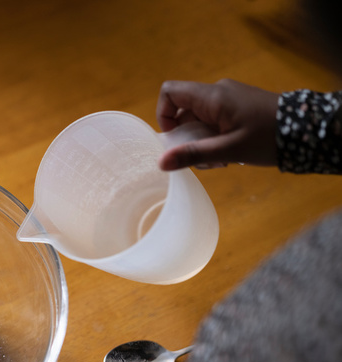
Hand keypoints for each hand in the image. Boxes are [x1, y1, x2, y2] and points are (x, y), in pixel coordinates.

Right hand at [156, 79, 278, 170]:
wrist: (308, 131)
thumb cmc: (268, 138)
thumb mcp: (229, 151)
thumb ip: (194, 154)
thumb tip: (160, 162)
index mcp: (213, 97)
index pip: (170, 92)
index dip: (164, 115)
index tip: (175, 138)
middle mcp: (218, 92)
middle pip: (184, 111)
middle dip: (187, 138)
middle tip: (203, 159)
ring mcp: (229, 98)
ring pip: (198, 119)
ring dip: (201, 142)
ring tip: (220, 160)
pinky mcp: (237, 107)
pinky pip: (213, 120)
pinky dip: (213, 138)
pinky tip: (228, 154)